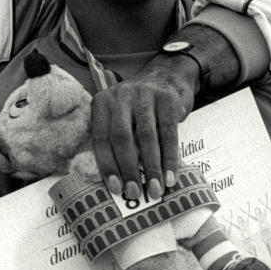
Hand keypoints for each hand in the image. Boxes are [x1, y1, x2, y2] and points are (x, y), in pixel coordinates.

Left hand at [88, 56, 197, 201]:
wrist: (167, 76)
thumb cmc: (139, 108)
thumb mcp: (120, 117)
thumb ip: (115, 141)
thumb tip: (118, 181)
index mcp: (102, 103)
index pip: (100, 138)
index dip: (107, 165)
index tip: (115, 188)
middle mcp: (121, 96)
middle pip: (121, 138)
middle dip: (128, 169)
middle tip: (134, 193)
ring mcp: (145, 95)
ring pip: (146, 137)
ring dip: (151, 168)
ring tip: (155, 190)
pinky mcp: (168, 99)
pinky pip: (168, 134)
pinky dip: (170, 158)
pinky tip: (170, 177)